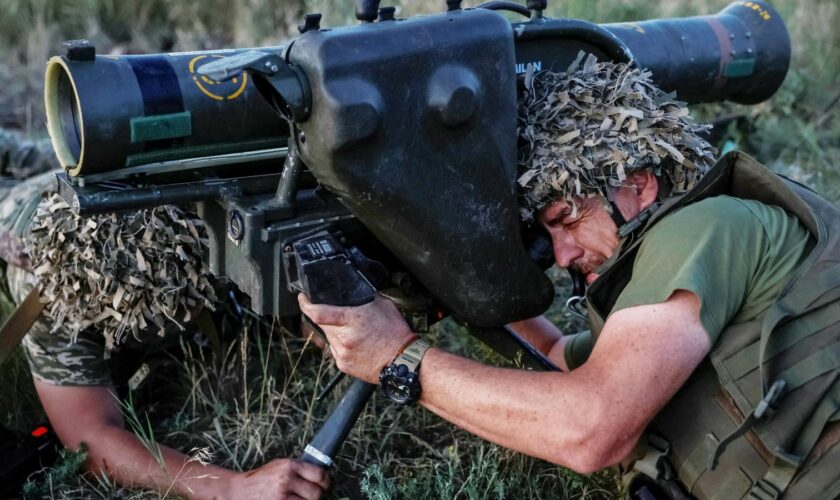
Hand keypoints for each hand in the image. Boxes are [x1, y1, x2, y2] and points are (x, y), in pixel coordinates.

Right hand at [227, 459, 328, 499]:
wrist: (240, 490)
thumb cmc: (262, 478)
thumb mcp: (279, 466)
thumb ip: (298, 469)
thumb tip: (319, 475)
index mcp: (289, 466)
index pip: (319, 474)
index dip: (325, 481)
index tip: (324, 484)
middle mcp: (286, 480)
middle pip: (316, 493)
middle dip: (316, 495)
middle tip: (311, 495)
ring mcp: (282, 496)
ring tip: (299, 498)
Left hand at [298, 294, 414, 382]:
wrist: (402, 362)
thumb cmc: (395, 333)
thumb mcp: (383, 305)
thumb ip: (364, 299)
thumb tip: (354, 293)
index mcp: (351, 320)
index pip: (318, 312)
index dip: (306, 304)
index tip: (303, 298)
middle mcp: (343, 337)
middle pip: (323, 324)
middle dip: (328, 319)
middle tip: (343, 318)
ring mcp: (342, 353)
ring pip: (330, 338)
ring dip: (337, 332)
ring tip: (356, 334)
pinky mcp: (343, 365)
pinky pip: (336, 351)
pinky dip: (342, 346)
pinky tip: (357, 345)